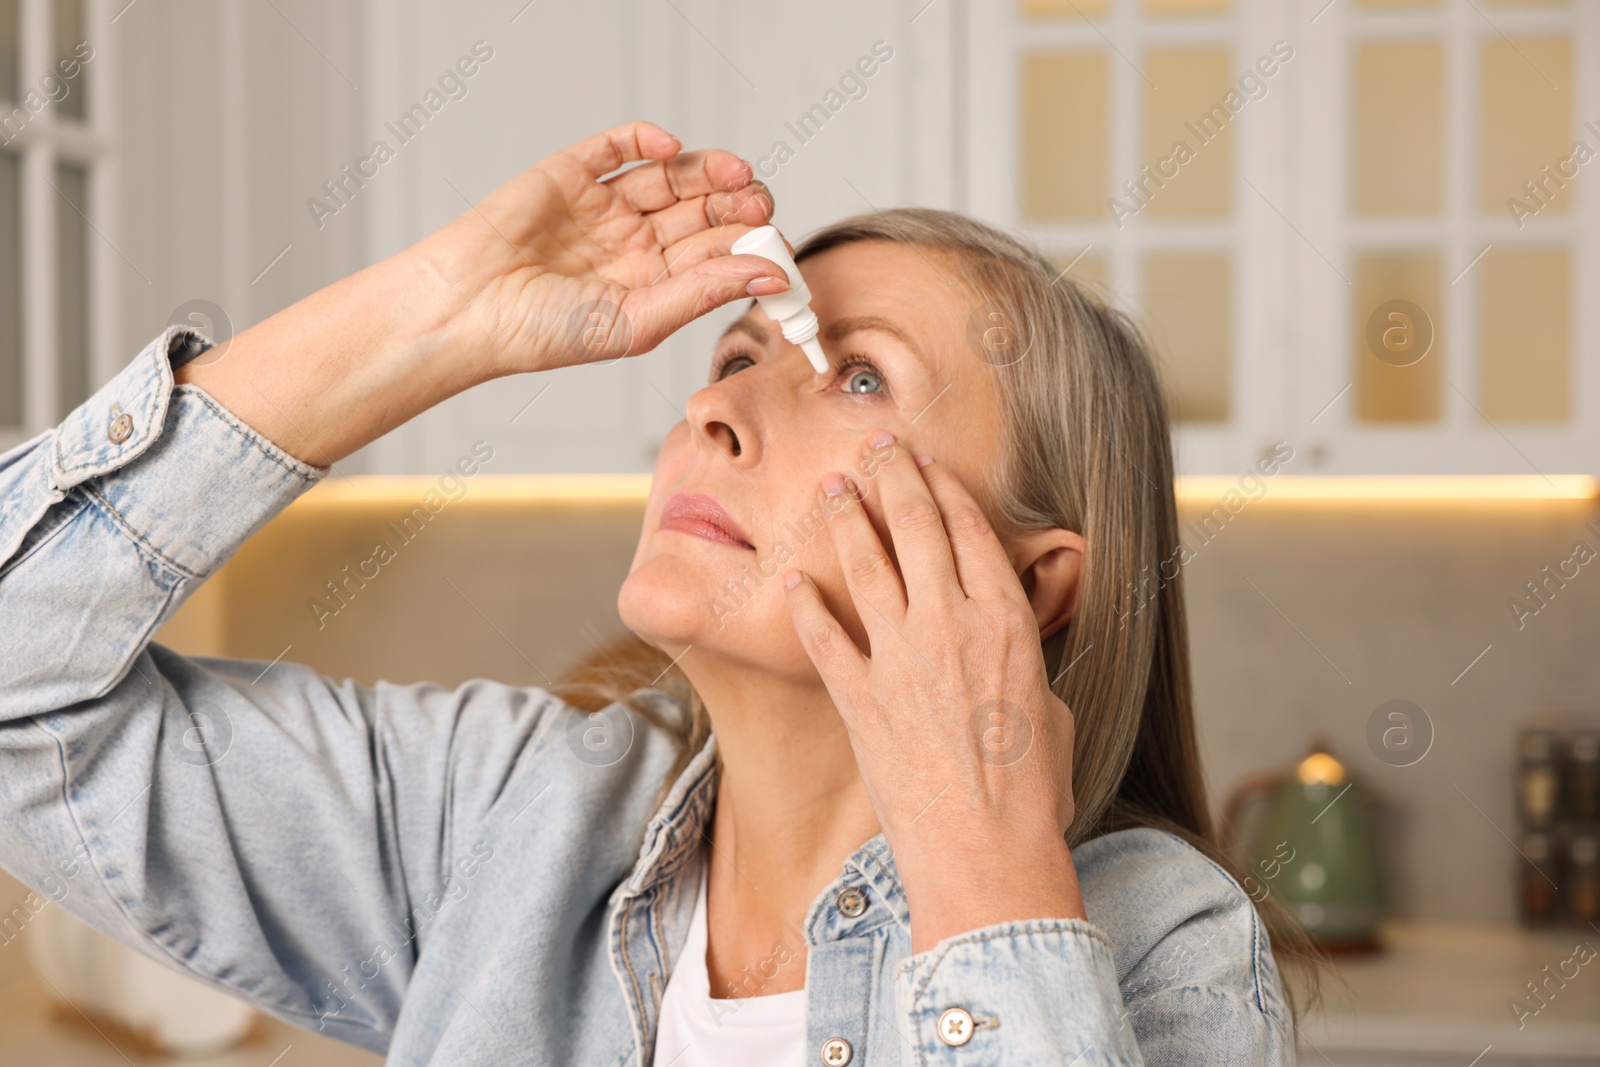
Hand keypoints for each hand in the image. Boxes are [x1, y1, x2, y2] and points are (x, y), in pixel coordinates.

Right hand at [422, 119, 785, 373]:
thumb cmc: (542, 333)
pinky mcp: (572, 173)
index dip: (749, 247)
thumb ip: (704, 291)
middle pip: (701, 213)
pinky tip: (673, 148)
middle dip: (736, 204)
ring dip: (708, 170)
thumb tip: (771, 274)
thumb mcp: (638, 321)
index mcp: (653, 285)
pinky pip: (618, 146)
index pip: (715, 257)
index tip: (779, 247)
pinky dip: (647, 139)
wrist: (467, 311)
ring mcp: (604, 206)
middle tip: (761, 202)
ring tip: (736, 173)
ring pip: (671, 177)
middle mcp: (634, 244)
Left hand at [781, 432, 1086, 952]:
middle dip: (894, 477)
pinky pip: (824, 637)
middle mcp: (951, 624)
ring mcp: (900, 658)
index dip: (945, 489)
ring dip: (846, 519)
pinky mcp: (859, 698)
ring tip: (831, 486)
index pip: (971, 531)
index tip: (928, 463)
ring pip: (866, 565)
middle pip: (917, 528)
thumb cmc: (1032, 794)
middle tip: (877, 446)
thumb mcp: (1049, 708)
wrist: (985, 855)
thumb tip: (1001, 651)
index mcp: (1007, 621)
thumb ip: (1019, 663)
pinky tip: (791, 579)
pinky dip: (805, 605)